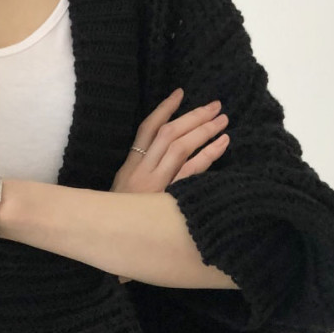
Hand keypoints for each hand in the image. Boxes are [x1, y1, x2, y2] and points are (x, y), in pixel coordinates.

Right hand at [112, 87, 229, 283]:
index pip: (147, 129)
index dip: (164, 109)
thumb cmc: (120, 217)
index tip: (180, 93)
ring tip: (222, 120)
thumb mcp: (122, 189)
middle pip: (169, 134)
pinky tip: (223, 143)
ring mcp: (157, 183)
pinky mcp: (169, 197)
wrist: (111, 239)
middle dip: (193, 117)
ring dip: (204, 131)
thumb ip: (138, 170)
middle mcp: (142, 170)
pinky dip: (209, 155)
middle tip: (215, 105)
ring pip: (181, 148)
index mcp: (130, 166)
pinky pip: (192, 171)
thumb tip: (157, 150)